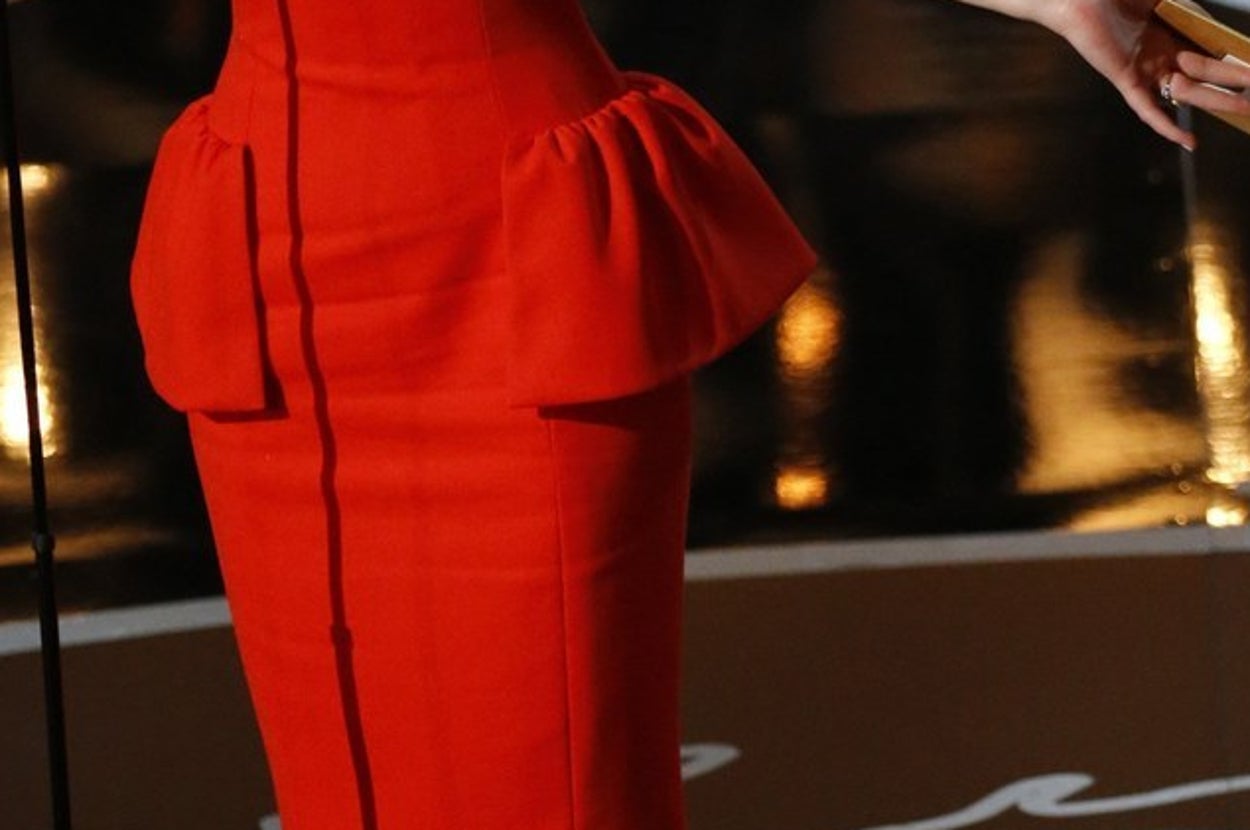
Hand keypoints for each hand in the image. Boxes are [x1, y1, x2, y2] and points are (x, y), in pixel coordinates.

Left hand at [1041, 0, 1249, 147]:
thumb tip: (1205, 4)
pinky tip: (1188, 142)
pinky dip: (1167, 127)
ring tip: (1244, 107)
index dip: (1234, 62)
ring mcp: (1145, 70)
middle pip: (1205, 75)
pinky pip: (1148, 109)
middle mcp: (1161, 56)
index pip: (1210, 53)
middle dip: (1234, 84)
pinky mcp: (1126, 79)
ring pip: (1186, 93)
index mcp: (1172, 35)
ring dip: (1215, 101)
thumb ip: (1186, 4)